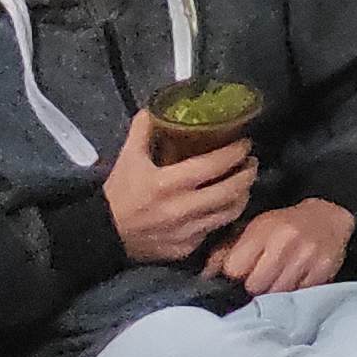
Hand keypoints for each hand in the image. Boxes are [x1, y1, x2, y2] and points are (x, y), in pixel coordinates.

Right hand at [104, 112, 258, 264]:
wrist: (103, 235)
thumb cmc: (119, 194)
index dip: (235, 153)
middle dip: (247, 174)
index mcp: (168, 184)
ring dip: (242, 196)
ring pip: (229, 213)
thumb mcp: (128, 158)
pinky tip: (225, 205)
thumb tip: (155, 107)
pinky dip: (224, 216)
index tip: (245, 143)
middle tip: (252, 162)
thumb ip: (143, 130)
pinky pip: (214, 230)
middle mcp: (183, 209)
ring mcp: (187, 232)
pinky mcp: (186, 249)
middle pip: (230, 191)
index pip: (214, 166)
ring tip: (245, 182)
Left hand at [203, 195, 354, 294]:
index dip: (234, 276)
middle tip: (259, 282)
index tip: (239, 275)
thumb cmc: (283, 225)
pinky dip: (295, 294)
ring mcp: (307, 256)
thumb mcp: (253, 229)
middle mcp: (285, 241)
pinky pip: (300, 295)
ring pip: (277, 294)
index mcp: (262, 229)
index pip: (235, 268)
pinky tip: (294, 282)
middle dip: (254, 288)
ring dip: (274, 294)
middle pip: (255, 286)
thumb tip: (206, 276)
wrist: (329, 217)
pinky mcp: (324, 269)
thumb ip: (226, 251)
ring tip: (276, 283)